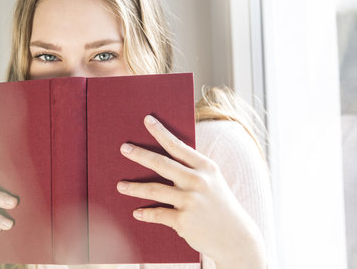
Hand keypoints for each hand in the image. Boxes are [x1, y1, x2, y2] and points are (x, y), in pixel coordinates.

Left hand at [116, 115, 265, 268]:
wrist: (236, 237)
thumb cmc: (219, 205)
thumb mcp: (212, 181)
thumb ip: (192, 169)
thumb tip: (164, 159)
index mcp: (205, 167)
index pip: (178, 146)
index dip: (160, 132)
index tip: (146, 120)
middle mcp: (197, 181)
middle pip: (161, 164)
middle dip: (139, 154)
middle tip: (124, 148)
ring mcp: (190, 201)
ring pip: (154, 190)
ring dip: (134, 188)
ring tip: (120, 186)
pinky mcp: (183, 220)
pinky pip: (158, 214)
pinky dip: (145, 214)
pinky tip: (137, 212)